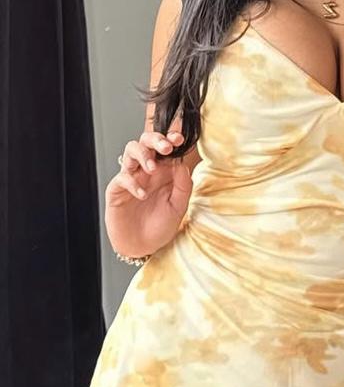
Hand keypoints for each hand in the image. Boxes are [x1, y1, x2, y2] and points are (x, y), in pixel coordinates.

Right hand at [105, 128, 192, 257]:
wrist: (143, 247)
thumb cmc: (160, 226)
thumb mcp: (179, 207)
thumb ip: (183, 186)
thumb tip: (182, 163)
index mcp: (164, 171)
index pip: (166, 148)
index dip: (171, 139)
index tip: (179, 139)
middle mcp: (147, 171)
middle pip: (146, 142)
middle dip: (156, 140)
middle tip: (166, 148)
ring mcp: (131, 178)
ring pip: (130, 151)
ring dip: (143, 155)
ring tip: (152, 168)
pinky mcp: (117, 190)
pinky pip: (122, 178)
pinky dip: (132, 184)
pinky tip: (142, 195)